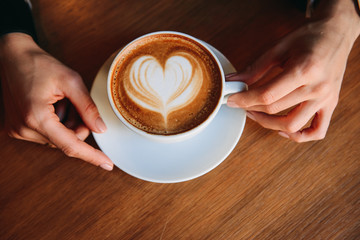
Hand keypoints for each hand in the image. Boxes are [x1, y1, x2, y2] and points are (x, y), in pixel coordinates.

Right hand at [0, 33, 112, 170]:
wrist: (10, 56)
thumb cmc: (38, 64)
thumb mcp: (70, 80)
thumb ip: (87, 107)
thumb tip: (101, 129)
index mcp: (36, 118)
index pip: (71, 145)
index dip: (92, 156)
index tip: (108, 164)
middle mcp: (23, 129)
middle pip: (66, 141)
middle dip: (78, 125)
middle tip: (74, 102)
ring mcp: (17, 130)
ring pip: (58, 139)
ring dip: (67, 123)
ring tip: (59, 100)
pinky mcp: (16, 128)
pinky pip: (47, 134)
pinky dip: (57, 123)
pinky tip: (52, 104)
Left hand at [227, 3, 359, 141]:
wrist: (337, 33)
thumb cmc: (309, 37)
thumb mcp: (279, 48)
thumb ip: (255, 67)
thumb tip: (233, 80)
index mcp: (304, 69)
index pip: (267, 95)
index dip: (244, 100)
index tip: (231, 100)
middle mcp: (317, 87)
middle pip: (275, 109)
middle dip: (251, 108)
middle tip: (240, 102)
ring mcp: (326, 99)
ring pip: (292, 125)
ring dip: (268, 124)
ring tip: (256, 113)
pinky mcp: (331, 105)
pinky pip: (317, 131)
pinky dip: (299, 136)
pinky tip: (283, 130)